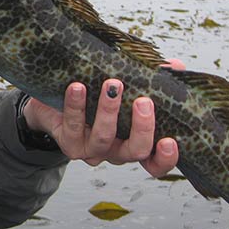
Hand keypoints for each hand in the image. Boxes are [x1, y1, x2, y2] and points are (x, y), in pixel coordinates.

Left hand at [21, 76, 179, 177]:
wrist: (52, 102)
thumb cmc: (95, 96)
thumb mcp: (125, 87)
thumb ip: (151, 78)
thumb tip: (175, 66)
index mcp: (133, 141)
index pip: (155, 162)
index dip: (165, 158)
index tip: (170, 140)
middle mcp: (115, 150)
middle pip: (135, 152)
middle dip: (142, 128)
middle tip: (143, 101)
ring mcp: (91, 149)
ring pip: (104, 138)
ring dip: (109, 110)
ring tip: (112, 84)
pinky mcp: (68, 142)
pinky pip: (73, 125)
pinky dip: (76, 105)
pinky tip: (77, 87)